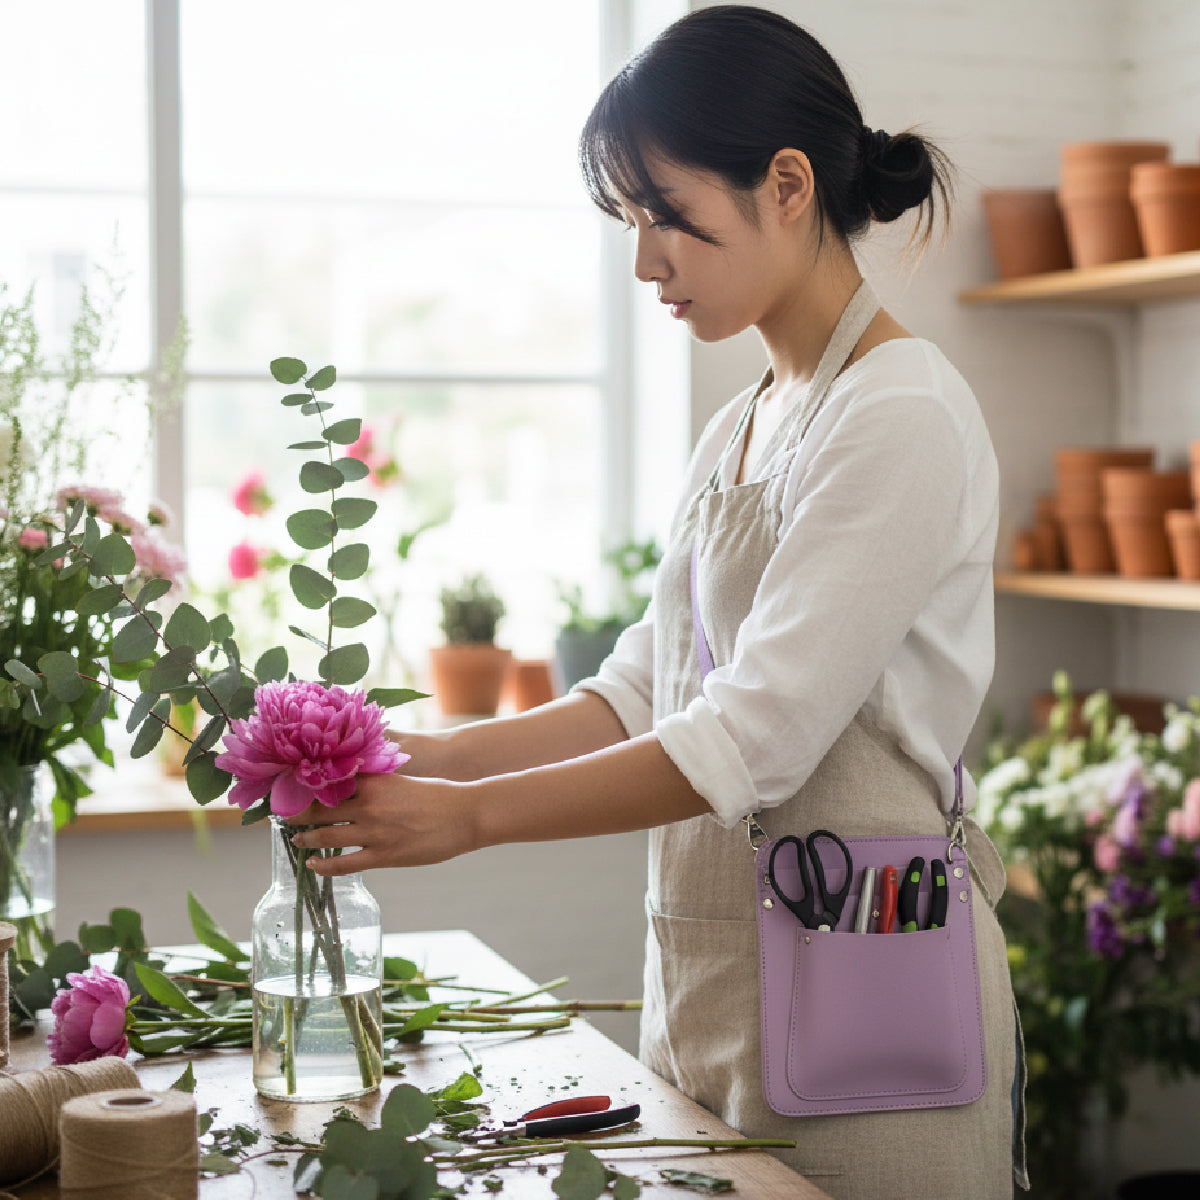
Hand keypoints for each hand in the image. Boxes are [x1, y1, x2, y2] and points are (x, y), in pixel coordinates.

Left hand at [287, 772, 478, 876]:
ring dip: (306, 838)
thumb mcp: (401, 777)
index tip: (288, 789)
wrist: (466, 815)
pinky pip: (344, 863)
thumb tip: (349, 783)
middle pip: (319, 807)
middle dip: (297, 812)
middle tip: (283, 816)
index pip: (328, 780)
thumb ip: (374, 781)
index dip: (305, 786)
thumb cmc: (438, 794)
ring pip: (326, 835)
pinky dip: (324, 866)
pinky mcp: (384, 855)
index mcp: (374, 779)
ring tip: (296, 839)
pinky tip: (313, 865)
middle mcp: (369, 803)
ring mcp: (375, 831)